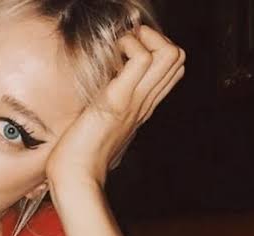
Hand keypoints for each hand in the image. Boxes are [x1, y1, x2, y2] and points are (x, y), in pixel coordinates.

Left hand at [46, 25, 184, 192]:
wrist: (76, 179)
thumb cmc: (78, 159)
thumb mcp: (95, 130)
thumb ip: (101, 114)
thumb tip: (91, 102)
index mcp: (139, 110)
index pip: (169, 72)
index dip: (153, 51)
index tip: (125, 54)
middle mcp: (144, 104)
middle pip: (178, 59)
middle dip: (153, 38)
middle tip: (124, 46)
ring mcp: (135, 102)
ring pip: (171, 54)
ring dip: (145, 39)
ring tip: (120, 50)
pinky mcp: (118, 100)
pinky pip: (141, 58)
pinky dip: (129, 46)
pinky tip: (110, 58)